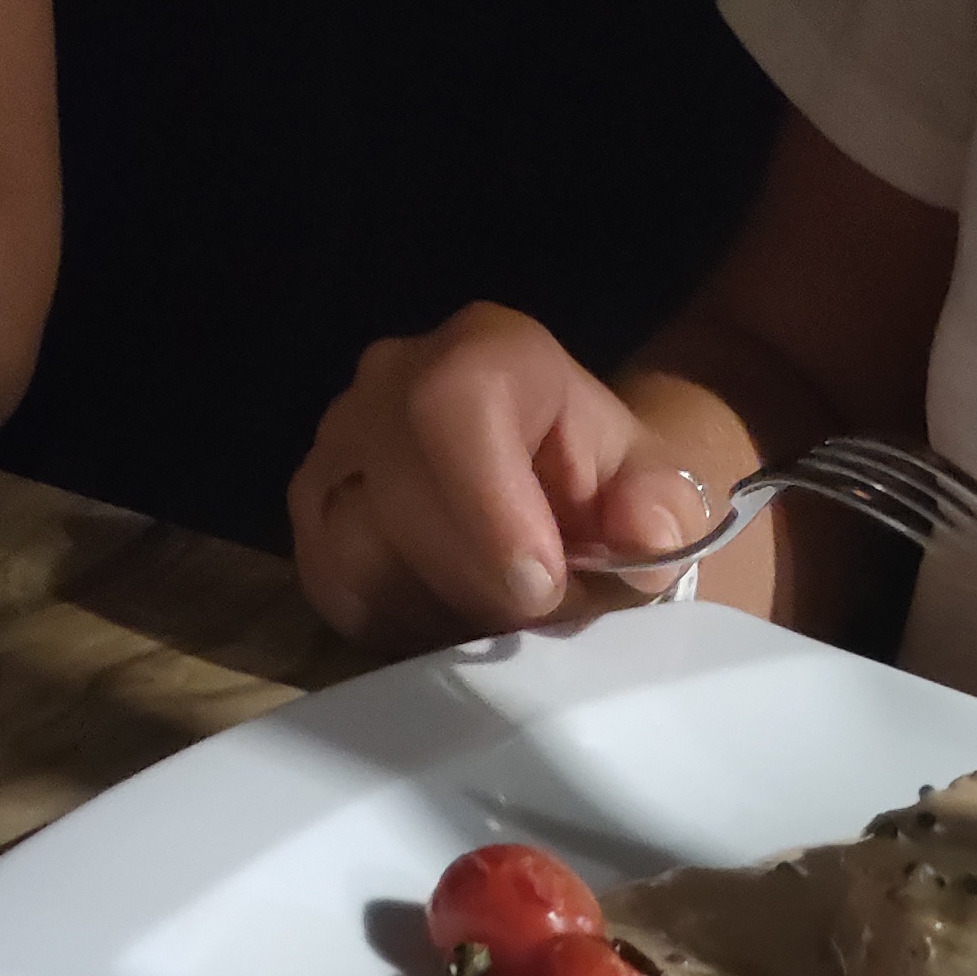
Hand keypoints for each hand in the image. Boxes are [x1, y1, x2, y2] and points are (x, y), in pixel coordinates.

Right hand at [288, 304, 719, 651]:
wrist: (555, 495)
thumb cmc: (605, 490)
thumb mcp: (659, 494)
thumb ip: (664, 510)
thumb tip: (649, 531)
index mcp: (487, 353)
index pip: (455, 405)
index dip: (489, 507)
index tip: (542, 584)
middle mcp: (392, 379)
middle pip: (396, 490)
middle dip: (475, 581)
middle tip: (538, 619)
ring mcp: (336, 445)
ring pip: (355, 549)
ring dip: (438, 609)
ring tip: (501, 617)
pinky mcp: (311, 512)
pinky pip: (332, 585)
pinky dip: (397, 622)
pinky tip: (450, 620)